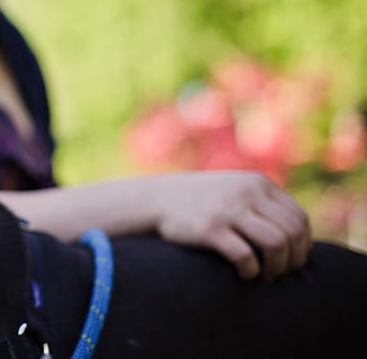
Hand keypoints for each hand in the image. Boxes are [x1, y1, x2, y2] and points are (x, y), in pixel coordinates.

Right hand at [152, 171, 311, 280]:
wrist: (157, 198)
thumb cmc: (202, 200)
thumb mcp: (236, 188)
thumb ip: (264, 202)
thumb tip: (298, 234)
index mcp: (258, 183)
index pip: (299, 218)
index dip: (302, 245)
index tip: (291, 260)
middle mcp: (247, 193)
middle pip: (292, 233)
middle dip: (292, 260)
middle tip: (279, 273)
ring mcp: (228, 210)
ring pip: (276, 244)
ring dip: (276, 267)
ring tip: (264, 276)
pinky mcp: (210, 229)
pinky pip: (245, 256)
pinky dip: (251, 271)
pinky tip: (244, 274)